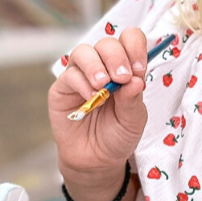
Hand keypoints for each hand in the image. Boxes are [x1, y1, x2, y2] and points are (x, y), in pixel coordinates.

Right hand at [48, 30, 149, 183]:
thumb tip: (137, 80)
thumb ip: (134, 99)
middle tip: (122, 78)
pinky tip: (92, 98)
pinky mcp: (62, 89)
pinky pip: (69, 75)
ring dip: (96, 65)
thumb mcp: (134, 120)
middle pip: (107, 43)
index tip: (139, 69)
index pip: (130, 39)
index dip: (135, 47)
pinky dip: (82, 83)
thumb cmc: (118, 135)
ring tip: (103, 85)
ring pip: (84, 51)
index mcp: (125, 67)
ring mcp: (81, 75)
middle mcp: (103, 66)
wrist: (97, 160)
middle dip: (116, 57)